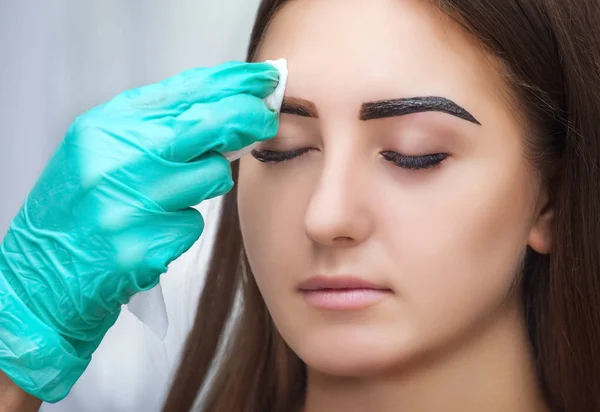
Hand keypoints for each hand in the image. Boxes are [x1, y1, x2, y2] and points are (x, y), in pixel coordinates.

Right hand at [0, 61, 279, 401]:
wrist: (39, 279)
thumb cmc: (75, 212)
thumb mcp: (101, 153)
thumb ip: (154, 128)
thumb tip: (222, 110)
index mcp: (103, 129)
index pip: (181, 92)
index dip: (231, 83)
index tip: (263, 81)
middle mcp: (114, 160)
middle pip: (205, 124)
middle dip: (246, 117)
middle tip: (266, 118)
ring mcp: (129, 205)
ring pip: (210, 177)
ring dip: (203, 186)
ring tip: (164, 200)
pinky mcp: (143, 248)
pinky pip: (193, 225)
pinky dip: (180, 228)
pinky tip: (149, 235)